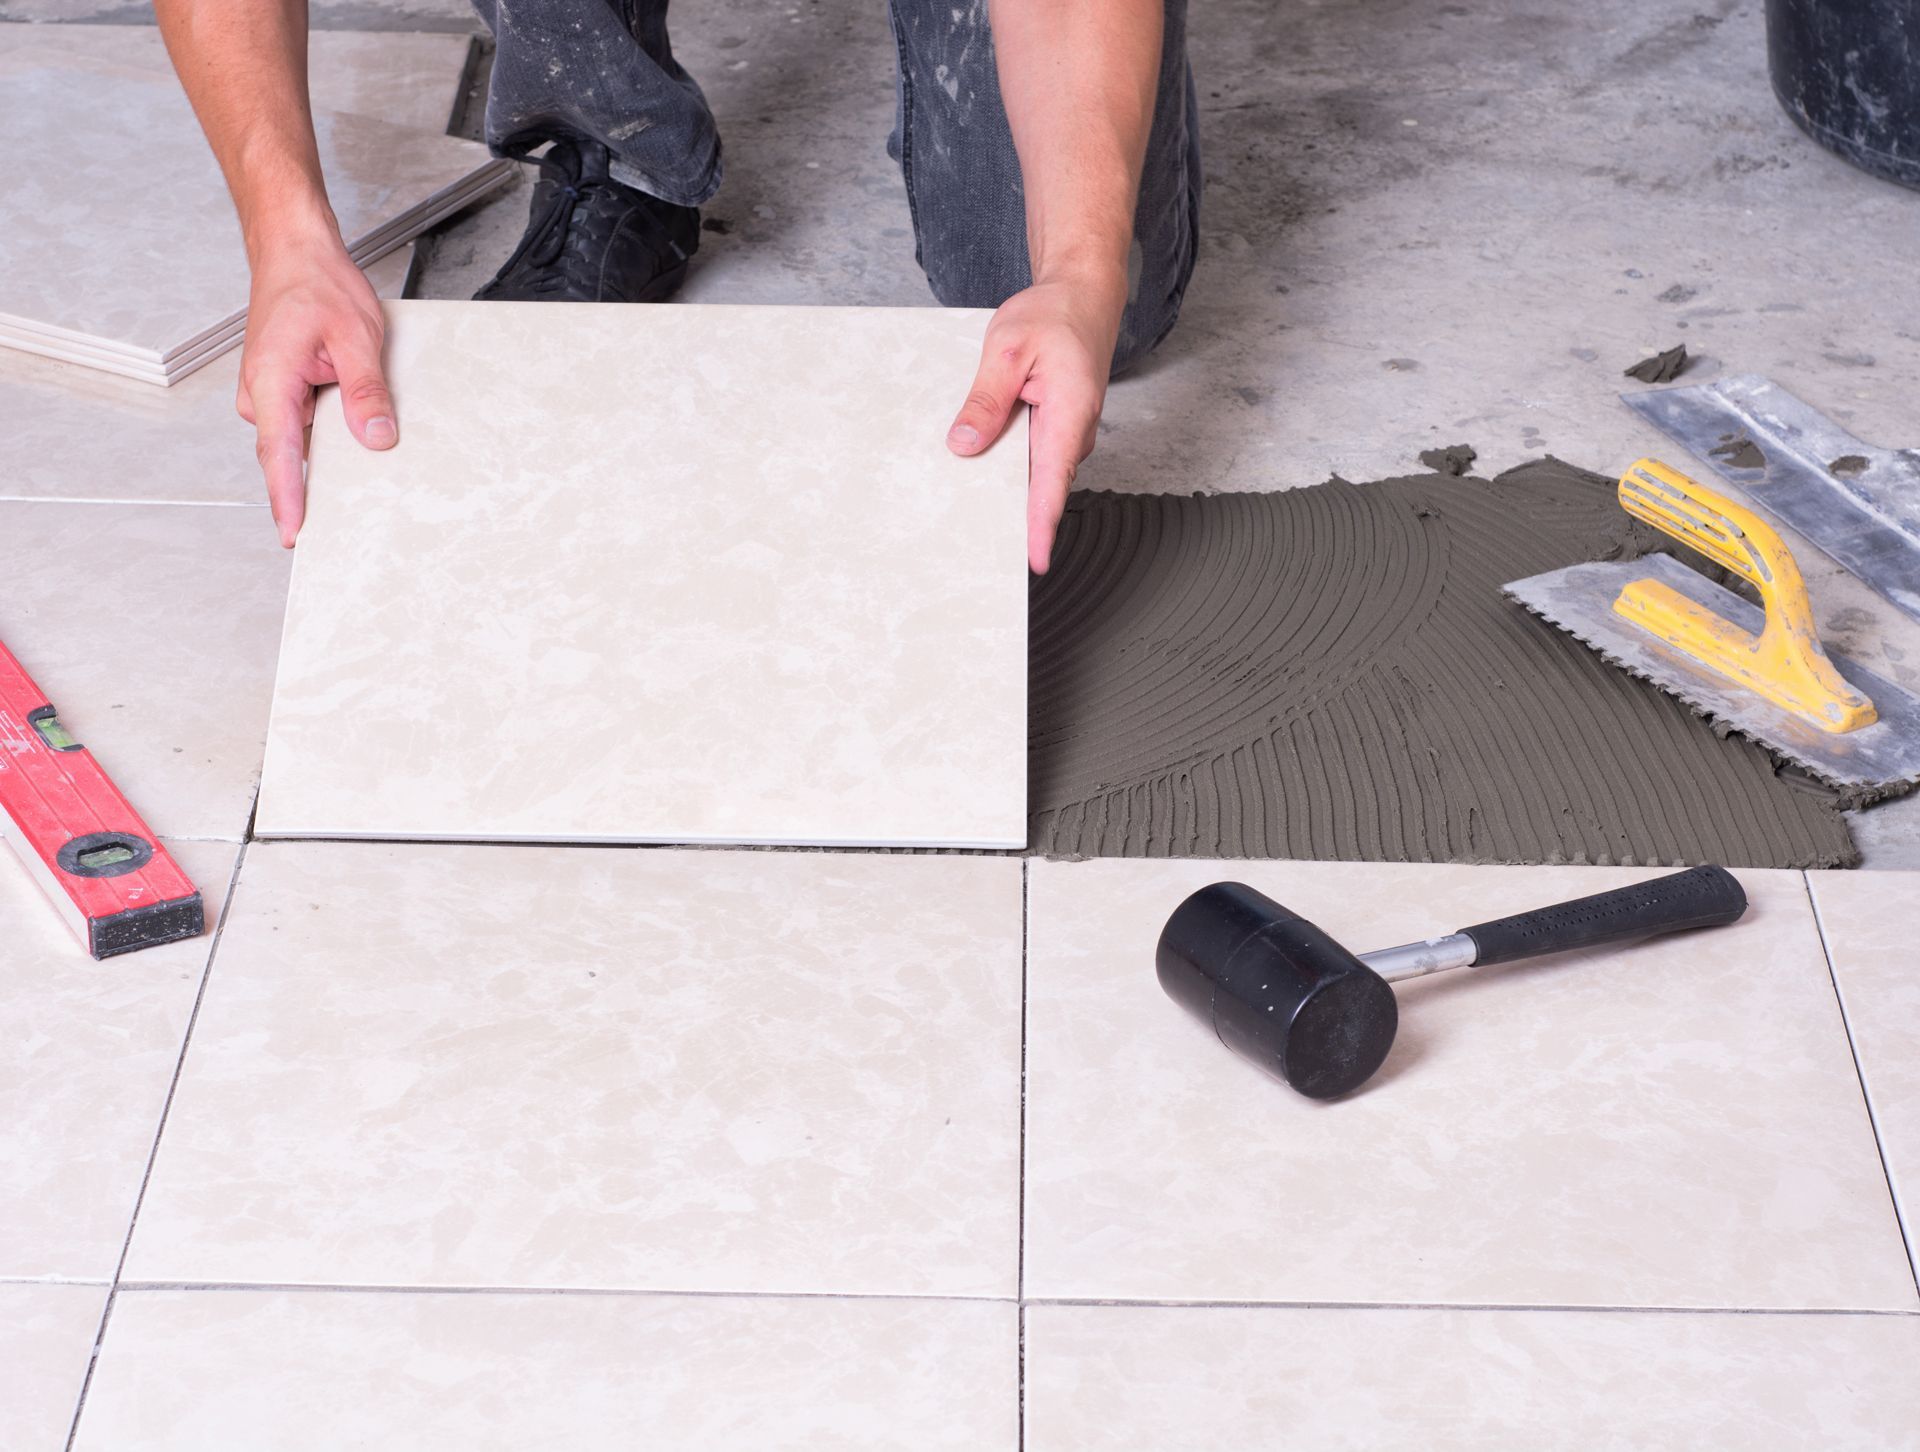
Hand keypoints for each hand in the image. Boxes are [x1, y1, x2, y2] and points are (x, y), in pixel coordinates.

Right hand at [237, 227, 394, 545]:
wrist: (294, 252)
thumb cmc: (315, 284)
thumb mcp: (357, 336)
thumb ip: (366, 390)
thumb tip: (377, 436)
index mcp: (271, 380)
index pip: (279, 454)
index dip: (288, 498)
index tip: (294, 533)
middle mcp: (261, 393)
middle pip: (289, 456)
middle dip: (314, 487)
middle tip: (348, 523)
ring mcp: (269, 394)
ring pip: (301, 441)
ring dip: (328, 454)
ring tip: (362, 461)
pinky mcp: (283, 392)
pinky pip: (305, 425)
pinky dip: (328, 433)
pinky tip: (354, 433)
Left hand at [946, 272, 1126, 573]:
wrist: (1084, 296)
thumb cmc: (1054, 316)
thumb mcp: (1006, 349)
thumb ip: (986, 399)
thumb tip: (963, 443)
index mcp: (1069, 414)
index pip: (1053, 481)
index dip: (1042, 525)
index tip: (1035, 560)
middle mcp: (1073, 433)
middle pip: (1040, 489)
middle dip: (1013, 519)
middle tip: (977, 546)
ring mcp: (1065, 435)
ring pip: (1031, 474)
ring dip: (1005, 490)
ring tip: (967, 509)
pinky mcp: (1054, 431)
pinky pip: (1029, 458)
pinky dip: (1006, 466)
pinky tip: (979, 466)